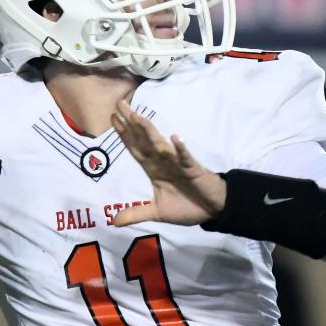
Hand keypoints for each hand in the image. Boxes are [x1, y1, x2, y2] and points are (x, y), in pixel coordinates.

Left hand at [111, 100, 225, 226]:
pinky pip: (186, 158)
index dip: (124, 135)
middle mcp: (163, 162)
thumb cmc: (187, 205)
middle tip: (120, 104)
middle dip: (132, 124)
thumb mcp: (157, 212)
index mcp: (154, 169)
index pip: (136, 149)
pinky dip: (180, 149)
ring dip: (150, 132)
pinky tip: (174, 138)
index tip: (113, 118)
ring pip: (161, 146)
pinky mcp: (193, 170)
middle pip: (144, 140)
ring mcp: (178, 164)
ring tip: (139, 117)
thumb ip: (135, 213)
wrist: (212, 209)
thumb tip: (112, 221)